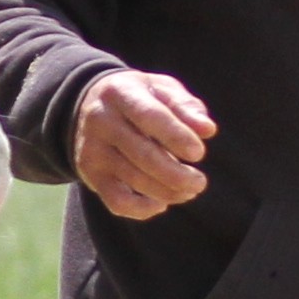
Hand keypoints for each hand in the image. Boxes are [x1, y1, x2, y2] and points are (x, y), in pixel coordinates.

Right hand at [67, 70, 214, 219]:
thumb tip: (207, 130)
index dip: (176, 136)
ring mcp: (92, 150)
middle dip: (177, 174)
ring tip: (188, 191)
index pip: (150, 117)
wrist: (90, 105)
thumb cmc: (140, 98)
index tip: (199, 153)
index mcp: (121, 92)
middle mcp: (100, 120)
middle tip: (200, 182)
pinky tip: (161, 203)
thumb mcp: (162, 89)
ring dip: (168, 192)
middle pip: (142, 154)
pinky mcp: (91, 174)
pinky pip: (117, 201)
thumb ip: (187, 106)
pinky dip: (143, 209)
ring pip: (133, 179)